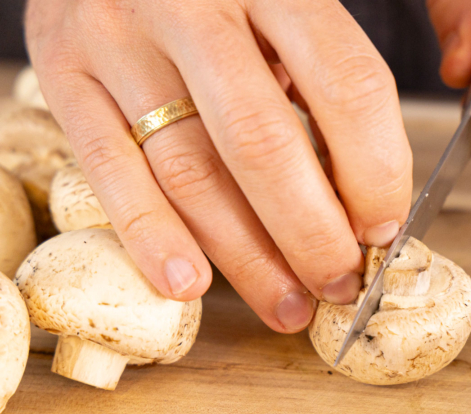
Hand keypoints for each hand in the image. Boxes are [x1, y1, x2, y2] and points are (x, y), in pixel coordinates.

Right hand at [25, 0, 412, 332]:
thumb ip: (331, 75)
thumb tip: (370, 198)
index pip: (347, 87)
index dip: (376, 172)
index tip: (384, 227)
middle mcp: (195, 5)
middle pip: (263, 143)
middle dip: (311, 235)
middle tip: (339, 283)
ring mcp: (120, 37)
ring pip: (190, 170)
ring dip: (244, 256)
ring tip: (285, 304)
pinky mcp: (62, 69)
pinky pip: (107, 167)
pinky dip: (151, 234)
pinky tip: (189, 283)